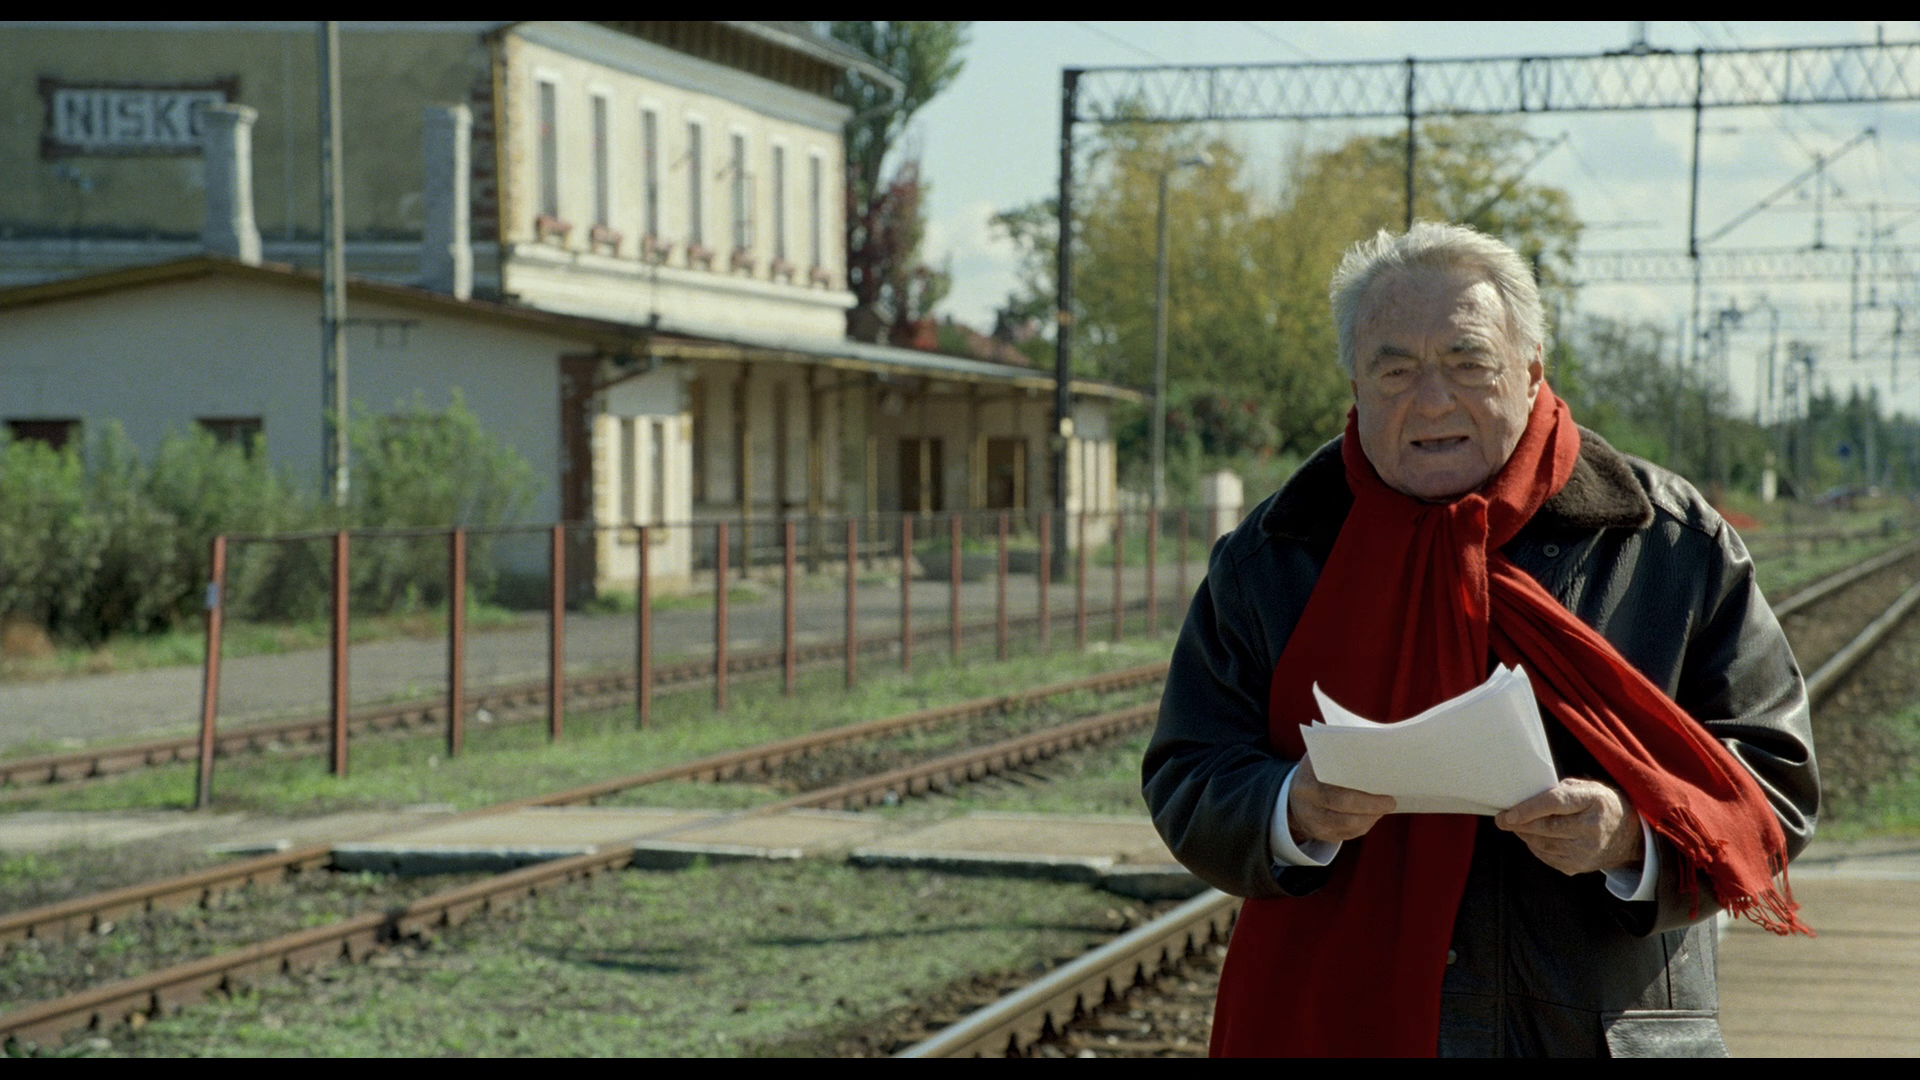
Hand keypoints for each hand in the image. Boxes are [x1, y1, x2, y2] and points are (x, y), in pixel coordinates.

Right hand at [1288, 754, 1396, 845]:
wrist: (1295, 796)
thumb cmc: (1318, 769)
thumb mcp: (1321, 756)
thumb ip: (1342, 751)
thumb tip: (1378, 747)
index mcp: (1307, 777)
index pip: (1334, 785)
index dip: (1360, 788)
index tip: (1382, 781)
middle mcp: (1306, 800)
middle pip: (1342, 806)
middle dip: (1371, 805)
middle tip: (1391, 801)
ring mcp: (1311, 820)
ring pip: (1346, 825)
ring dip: (1370, 817)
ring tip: (1384, 808)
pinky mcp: (1320, 834)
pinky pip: (1346, 834)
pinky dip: (1363, 825)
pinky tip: (1372, 815)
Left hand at [1494, 778, 1644, 875]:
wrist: (1627, 836)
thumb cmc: (1600, 805)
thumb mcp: (1588, 788)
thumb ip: (1560, 790)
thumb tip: (1526, 797)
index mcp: (1595, 801)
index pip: (1556, 804)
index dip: (1529, 809)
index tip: (1508, 813)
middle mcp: (1592, 829)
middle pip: (1546, 827)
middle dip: (1519, 824)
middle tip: (1501, 819)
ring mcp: (1586, 852)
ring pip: (1543, 844)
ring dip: (1524, 834)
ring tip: (1514, 825)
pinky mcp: (1579, 867)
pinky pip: (1547, 857)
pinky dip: (1534, 847)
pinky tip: (1530, 837)